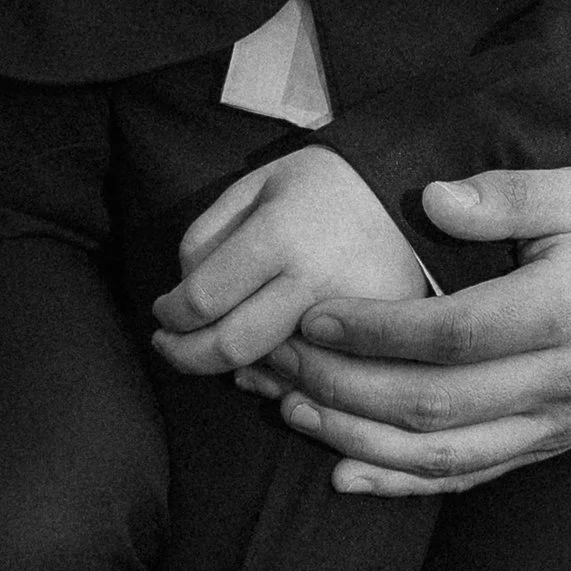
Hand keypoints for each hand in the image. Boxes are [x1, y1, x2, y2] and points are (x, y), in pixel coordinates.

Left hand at [153, 146, 429, 375]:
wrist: (409, 195)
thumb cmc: (320, 186)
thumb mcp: (255, 185)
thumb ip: (207, 234)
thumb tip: (183, 292)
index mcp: (280, 237)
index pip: (204, 298)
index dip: (170, 313)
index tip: (161, 311)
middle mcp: (314, 285)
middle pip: (232, 348)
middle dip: (185, 355)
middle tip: (168, 345)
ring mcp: (351, 323)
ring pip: (270, 374)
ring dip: (231, 371)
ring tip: (213, 351)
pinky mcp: (382, 347)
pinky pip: (319, 385)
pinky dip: (280, 384)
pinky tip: (261, 367)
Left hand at [232, 170, 570, 495]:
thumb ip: (510, 194)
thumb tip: (434, 200)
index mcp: (566, 313)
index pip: (452, 335)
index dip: (376, 329)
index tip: (313, 313)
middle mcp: (559, 384)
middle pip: (433, 404)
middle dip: (342, 384)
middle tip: (277, 357)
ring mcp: (553, 426)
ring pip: (443, 454)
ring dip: (356, 439)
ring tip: (289, 406)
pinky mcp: (547, 447)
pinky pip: (469, 478)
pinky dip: (401, 484)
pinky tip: (343, 474)